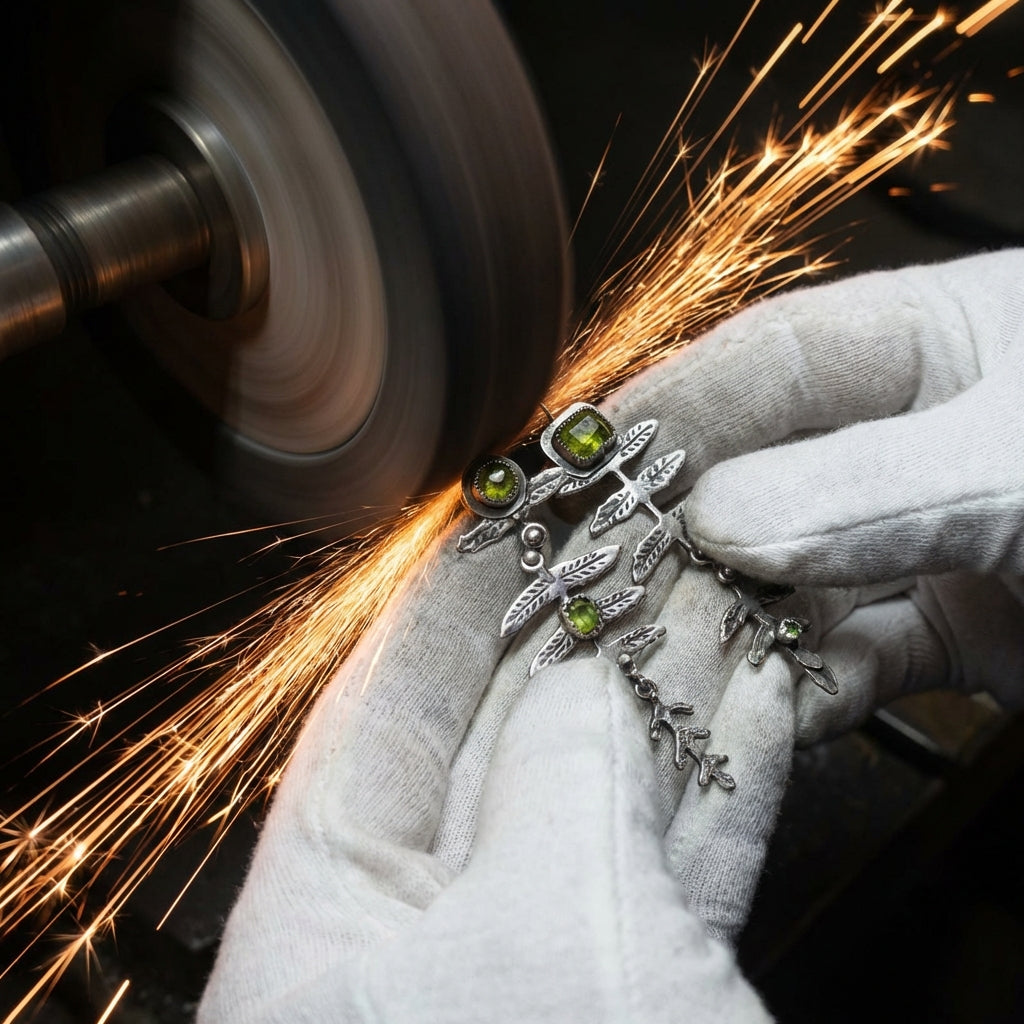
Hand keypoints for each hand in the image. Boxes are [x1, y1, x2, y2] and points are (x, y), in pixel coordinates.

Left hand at [197, 410, 805, 1019]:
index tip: (499, 514)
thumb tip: (588, 676)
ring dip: (674, 687)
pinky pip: (675, 859)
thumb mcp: (545, 926)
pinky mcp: (638, 994)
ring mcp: (536, 967)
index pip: (375, 714)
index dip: (445, 597)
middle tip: (639, 535)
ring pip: (602, 792)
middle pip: (502, 737)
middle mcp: (422, 950)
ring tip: (721, 590)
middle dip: (587, 626)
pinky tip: (759, 691)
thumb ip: (555, 773)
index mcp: (324, 946)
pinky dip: (723, 777)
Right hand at [623, 247, 1023, 741]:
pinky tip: (766, 708)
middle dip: (682, 531)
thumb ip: (876, 486)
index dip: (668, 407)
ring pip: (789, 579)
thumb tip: (723, 518)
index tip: (586, 458)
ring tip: (666, 651)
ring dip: (732, 622)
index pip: (764, 362)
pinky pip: (848, 659)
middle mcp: (912, 440)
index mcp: (932, 342)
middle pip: (759, 478)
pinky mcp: (950, 633)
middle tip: (602, 574)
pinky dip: (802, 690)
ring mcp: (925, 540)